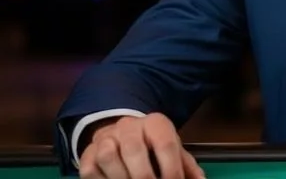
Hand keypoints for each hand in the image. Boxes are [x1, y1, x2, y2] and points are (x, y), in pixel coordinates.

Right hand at [79, 113, 204, 178]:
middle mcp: (129, 126)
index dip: (172, 169)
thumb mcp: (172, 150)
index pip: (165, 144)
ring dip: (121, 178)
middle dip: (144, 177)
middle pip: (134, 149)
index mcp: (155, 123)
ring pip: (108, 155)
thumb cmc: (152, 146)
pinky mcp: (87, 154)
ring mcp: (106, 138)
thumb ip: (187, 167)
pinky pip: (90, 170)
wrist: (122, 134)